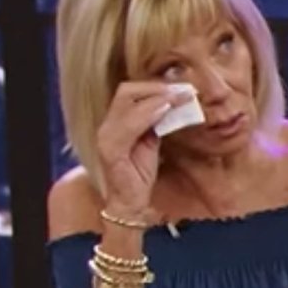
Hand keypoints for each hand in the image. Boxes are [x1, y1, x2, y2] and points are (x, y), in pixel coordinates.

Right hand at [94, 82, 192, 216]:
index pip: (130, 91)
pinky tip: (165, 112)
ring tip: (179, 98)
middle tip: (182, 91)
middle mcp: (106, 126)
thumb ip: (156, 121)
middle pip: (126, 91)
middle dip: (156, 88)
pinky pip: (128, 126)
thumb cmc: (140, 173)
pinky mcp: (111, 151)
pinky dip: (148, 115)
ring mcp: (105, 138)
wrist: (130, 202)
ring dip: (157, 98)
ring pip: (128, 103)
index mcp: (114, 122)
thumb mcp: (151, 140)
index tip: (181, 87)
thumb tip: (175, 99)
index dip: (155, 85)